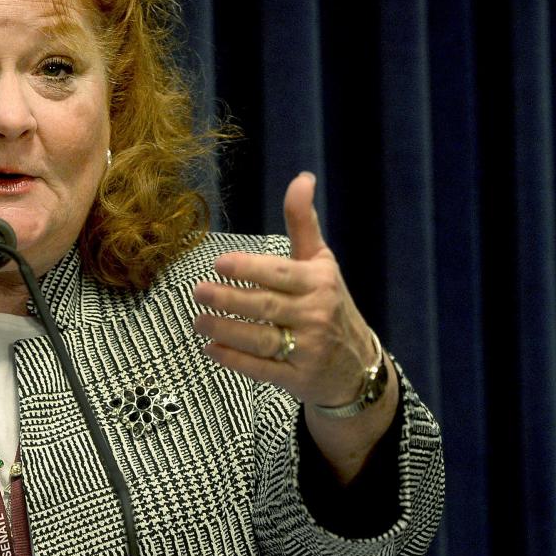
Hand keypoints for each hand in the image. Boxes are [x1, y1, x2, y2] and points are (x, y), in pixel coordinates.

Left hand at [193, 172, 395, 482]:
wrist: (357, 366)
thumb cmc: (330, 303)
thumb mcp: (321, 262)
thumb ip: (303, 222)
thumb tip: (302, 177)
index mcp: (319, 282)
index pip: (280, 273)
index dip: (249, 268)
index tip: (219, 263)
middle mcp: (316, 315)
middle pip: (266, 306)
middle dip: (229, 299)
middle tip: (198, 291)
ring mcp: (308, 349)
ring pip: (260, 339)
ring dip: (225, 330)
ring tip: (198, 321)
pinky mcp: (298, 379)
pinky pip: (261, 369)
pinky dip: (234, 360)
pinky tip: (210, 349)